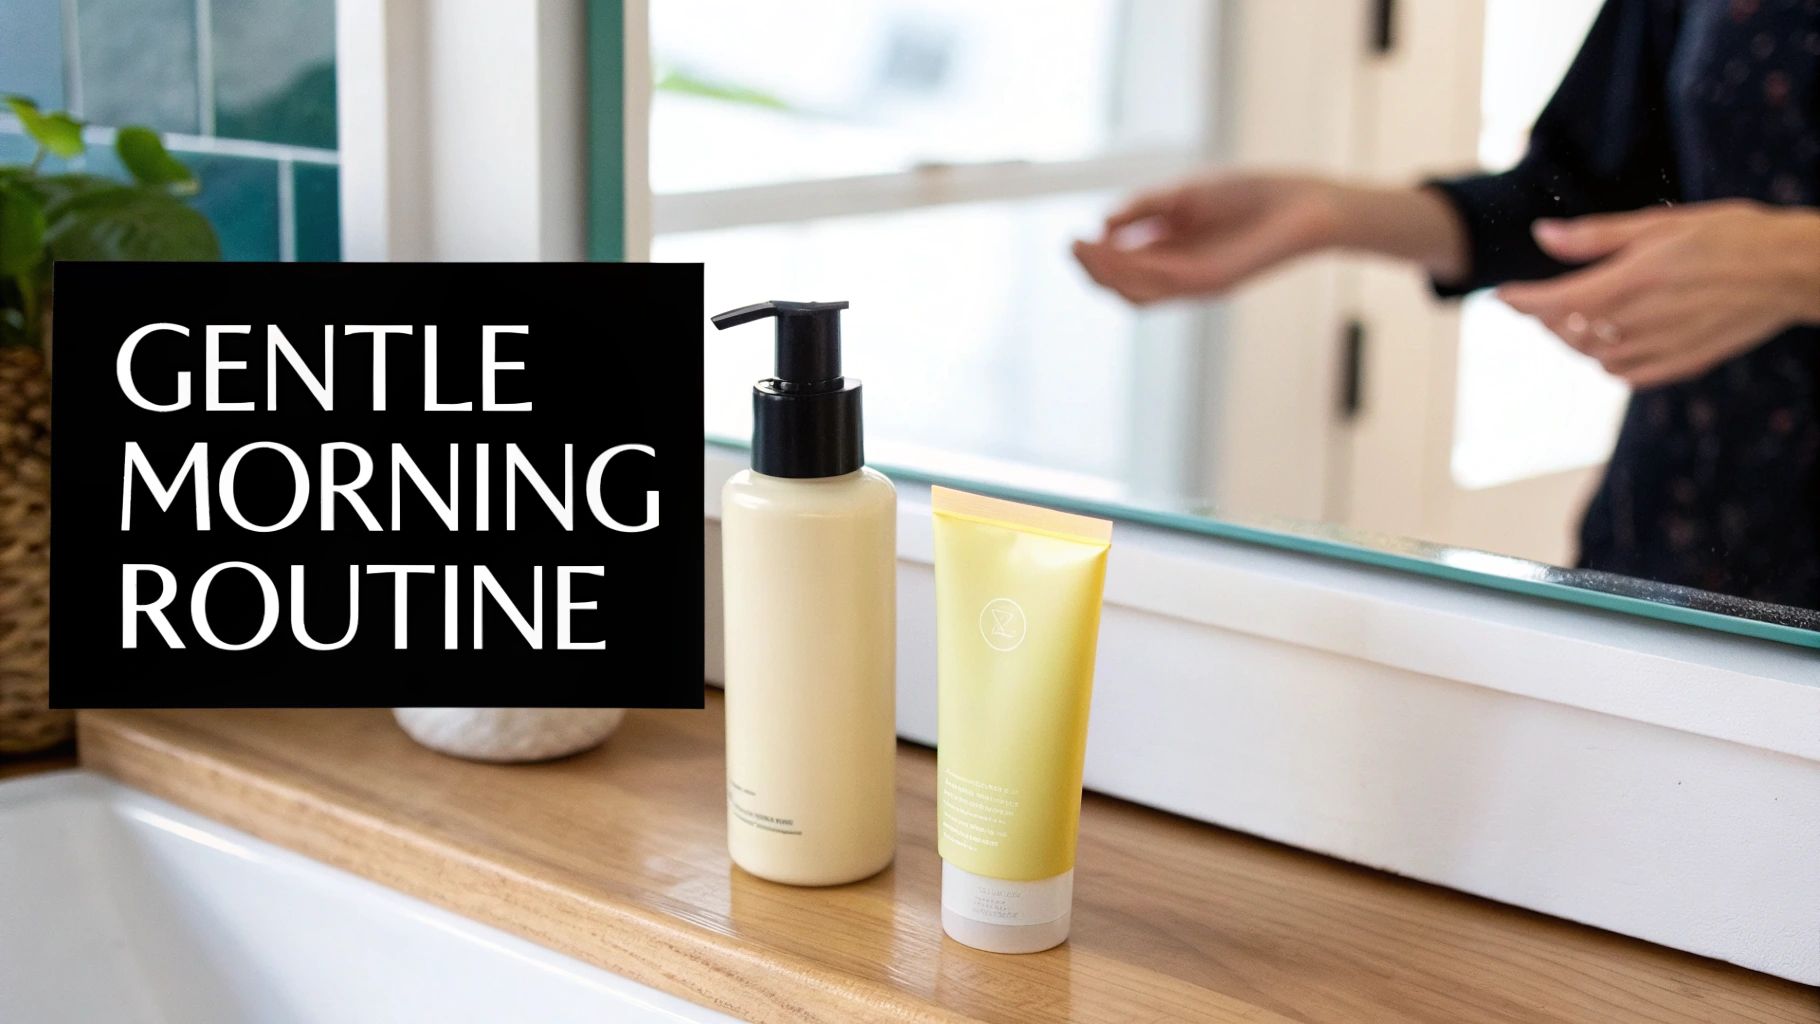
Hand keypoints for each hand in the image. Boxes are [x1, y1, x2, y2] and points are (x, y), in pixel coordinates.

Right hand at [1072, 175, 1343, 304]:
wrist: (1306, 204)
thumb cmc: (1253, 195)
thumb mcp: (1186, 195)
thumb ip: (1146, 208)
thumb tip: (1103, 225)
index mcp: (1175, 259)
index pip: (1126, 271)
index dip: (1098, 259)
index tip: (1077, 240)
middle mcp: (1182, 279)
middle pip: (1124, 288)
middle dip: (1094, 270)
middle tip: (1072, 247)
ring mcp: (1197, 283)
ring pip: (1138, 291)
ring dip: (1107, 271)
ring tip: (1084, 248)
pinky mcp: (1214, 280)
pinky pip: (1165, 280)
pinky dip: (1136, 266)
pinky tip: (1116, 247)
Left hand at [1498, 201, 1819, 388]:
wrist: (1792, 271)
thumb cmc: (1730, 235)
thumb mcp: (1660, 224)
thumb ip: (1596, 236)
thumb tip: (1541, 235)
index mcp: (1631, 281)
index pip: (1553, 303)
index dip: (1520, 301)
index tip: (1500, 296)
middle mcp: (1640, 321)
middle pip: (1566, 332)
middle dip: (1545, 317)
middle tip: (1541, 298)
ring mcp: (1660, 348)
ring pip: (1591, 355)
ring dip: (1574, 338)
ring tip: (1577, 314)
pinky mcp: (1680, 365)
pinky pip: (1623, 373)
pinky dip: (1607, 357)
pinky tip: (1614, 338)